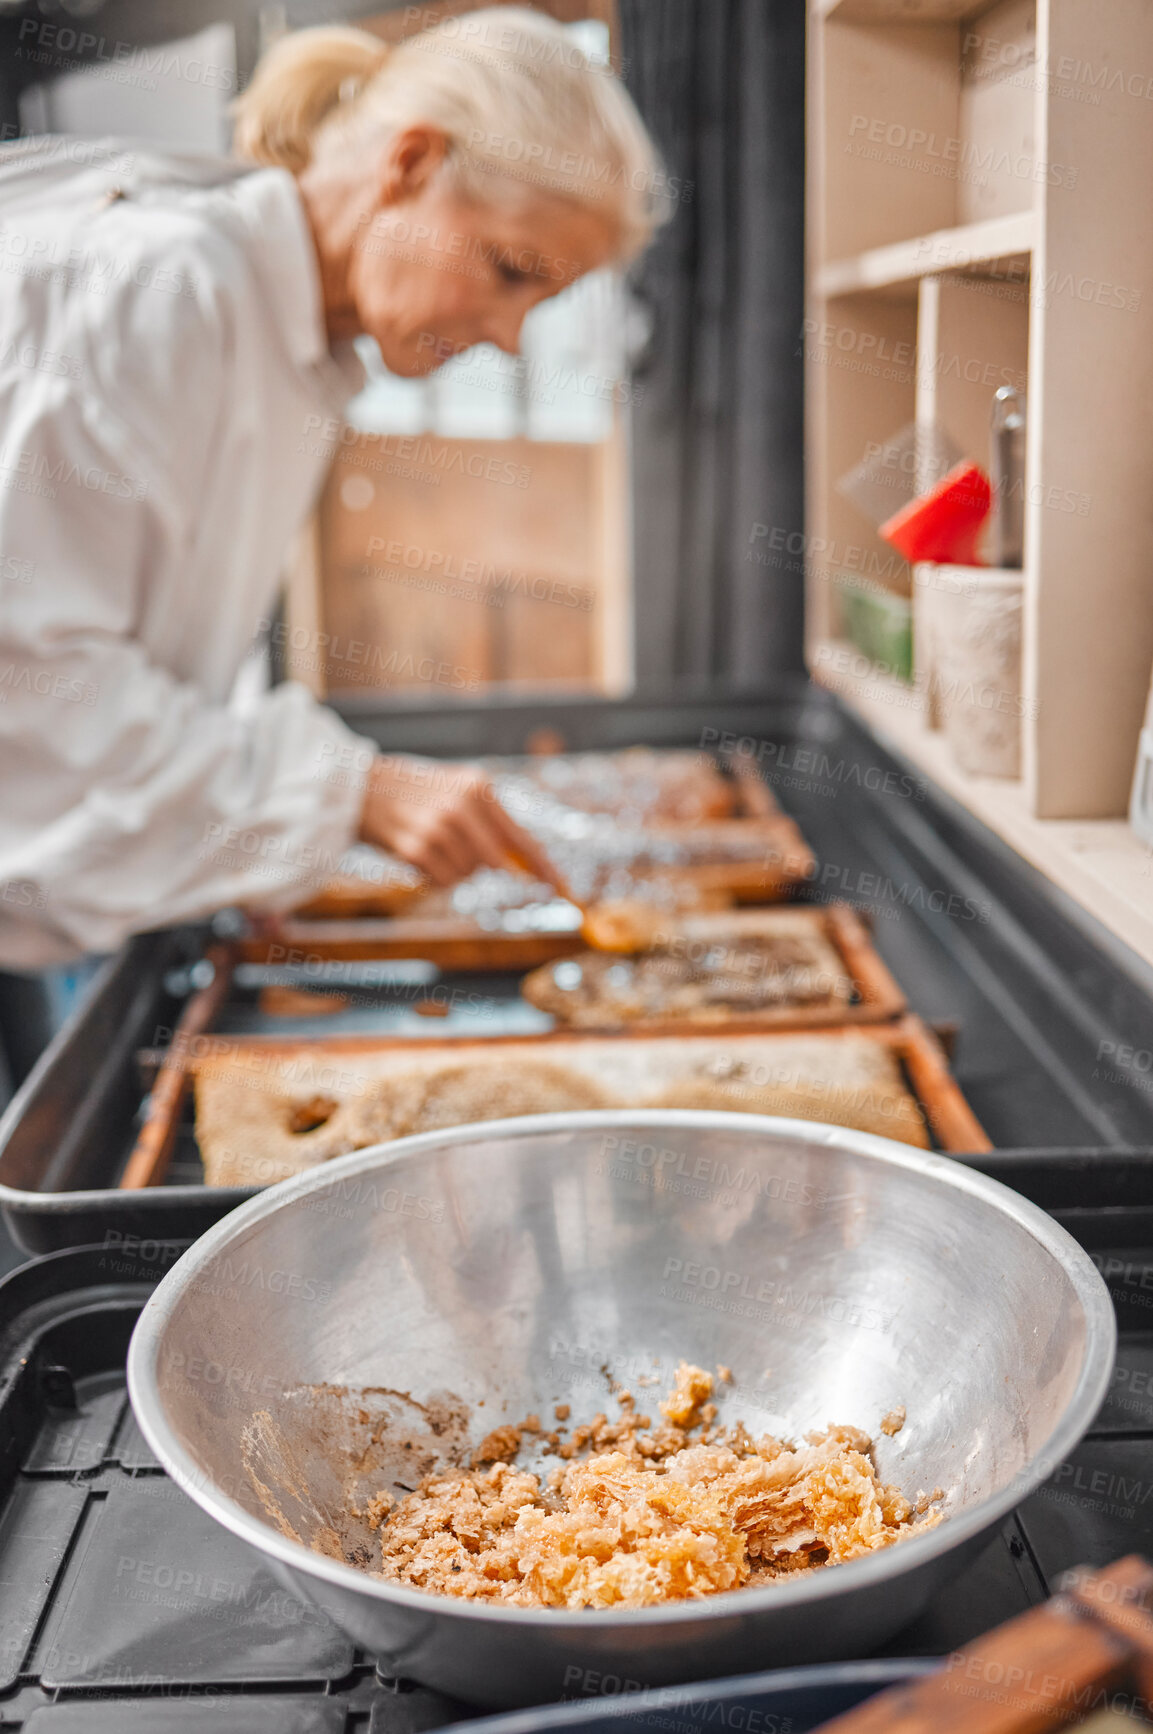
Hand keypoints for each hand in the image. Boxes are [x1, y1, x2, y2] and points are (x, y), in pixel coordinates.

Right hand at [357, 754, 558, 888]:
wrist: (362, 789)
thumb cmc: (418, 792)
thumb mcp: (457, 789)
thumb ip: (489, 820)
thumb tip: (520, 862)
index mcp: (478, 787)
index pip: (520, 837)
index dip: (541, 865)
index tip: (558, 885)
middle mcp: (462, 806)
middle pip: (495, 862)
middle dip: (482, 865)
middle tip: (458, 849)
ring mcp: (439, 829)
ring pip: (468, 874)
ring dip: (454, 869)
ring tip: (432, 844)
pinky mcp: (417, 850)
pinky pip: (444, 881)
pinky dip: (435, 875)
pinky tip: (419, 853)